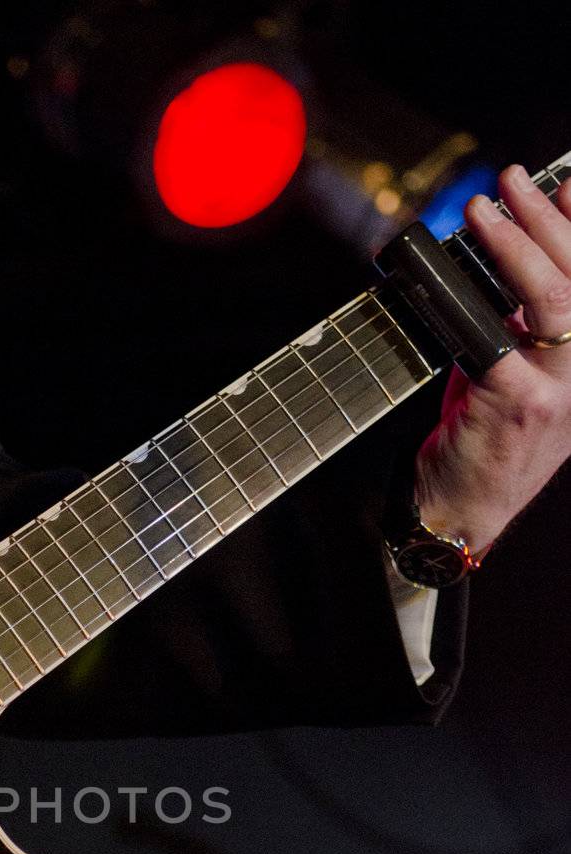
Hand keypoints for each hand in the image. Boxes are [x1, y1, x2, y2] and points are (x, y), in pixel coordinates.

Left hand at [413, 164, 570, 556]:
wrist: (459, 511)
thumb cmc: (480, 442)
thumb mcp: (511, 375)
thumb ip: (516, 327)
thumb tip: (503, 262)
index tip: (564, 182)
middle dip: (543, 219)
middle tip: (509, 182)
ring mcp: (557, 389)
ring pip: (553, 297)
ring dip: (515, 244)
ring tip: (482, 209)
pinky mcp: (518, 403)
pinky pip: (499, 337)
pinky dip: (476, 299)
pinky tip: (454, 274)